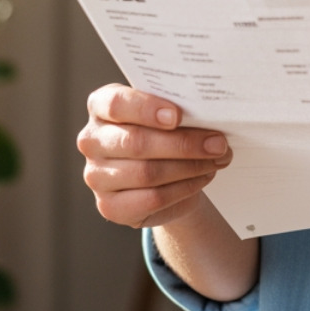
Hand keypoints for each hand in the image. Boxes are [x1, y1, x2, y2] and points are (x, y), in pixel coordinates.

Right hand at [78, 84, 232, 227]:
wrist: (161, 172)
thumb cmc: (163, 132)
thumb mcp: (166, 113)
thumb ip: (177, 108)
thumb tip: (210, 114)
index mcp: (101, 106)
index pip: (116, 104)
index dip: (146, 109)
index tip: (177, 115)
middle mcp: (92, 140)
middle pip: (136, 142)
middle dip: (183, 143)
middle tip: (217, 143)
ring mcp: (96, 176)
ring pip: (147, 173)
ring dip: (190, 167)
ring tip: (217, 160)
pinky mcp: (109, 206)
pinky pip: (152, 199)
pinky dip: (184, 189)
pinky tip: (202, 177)